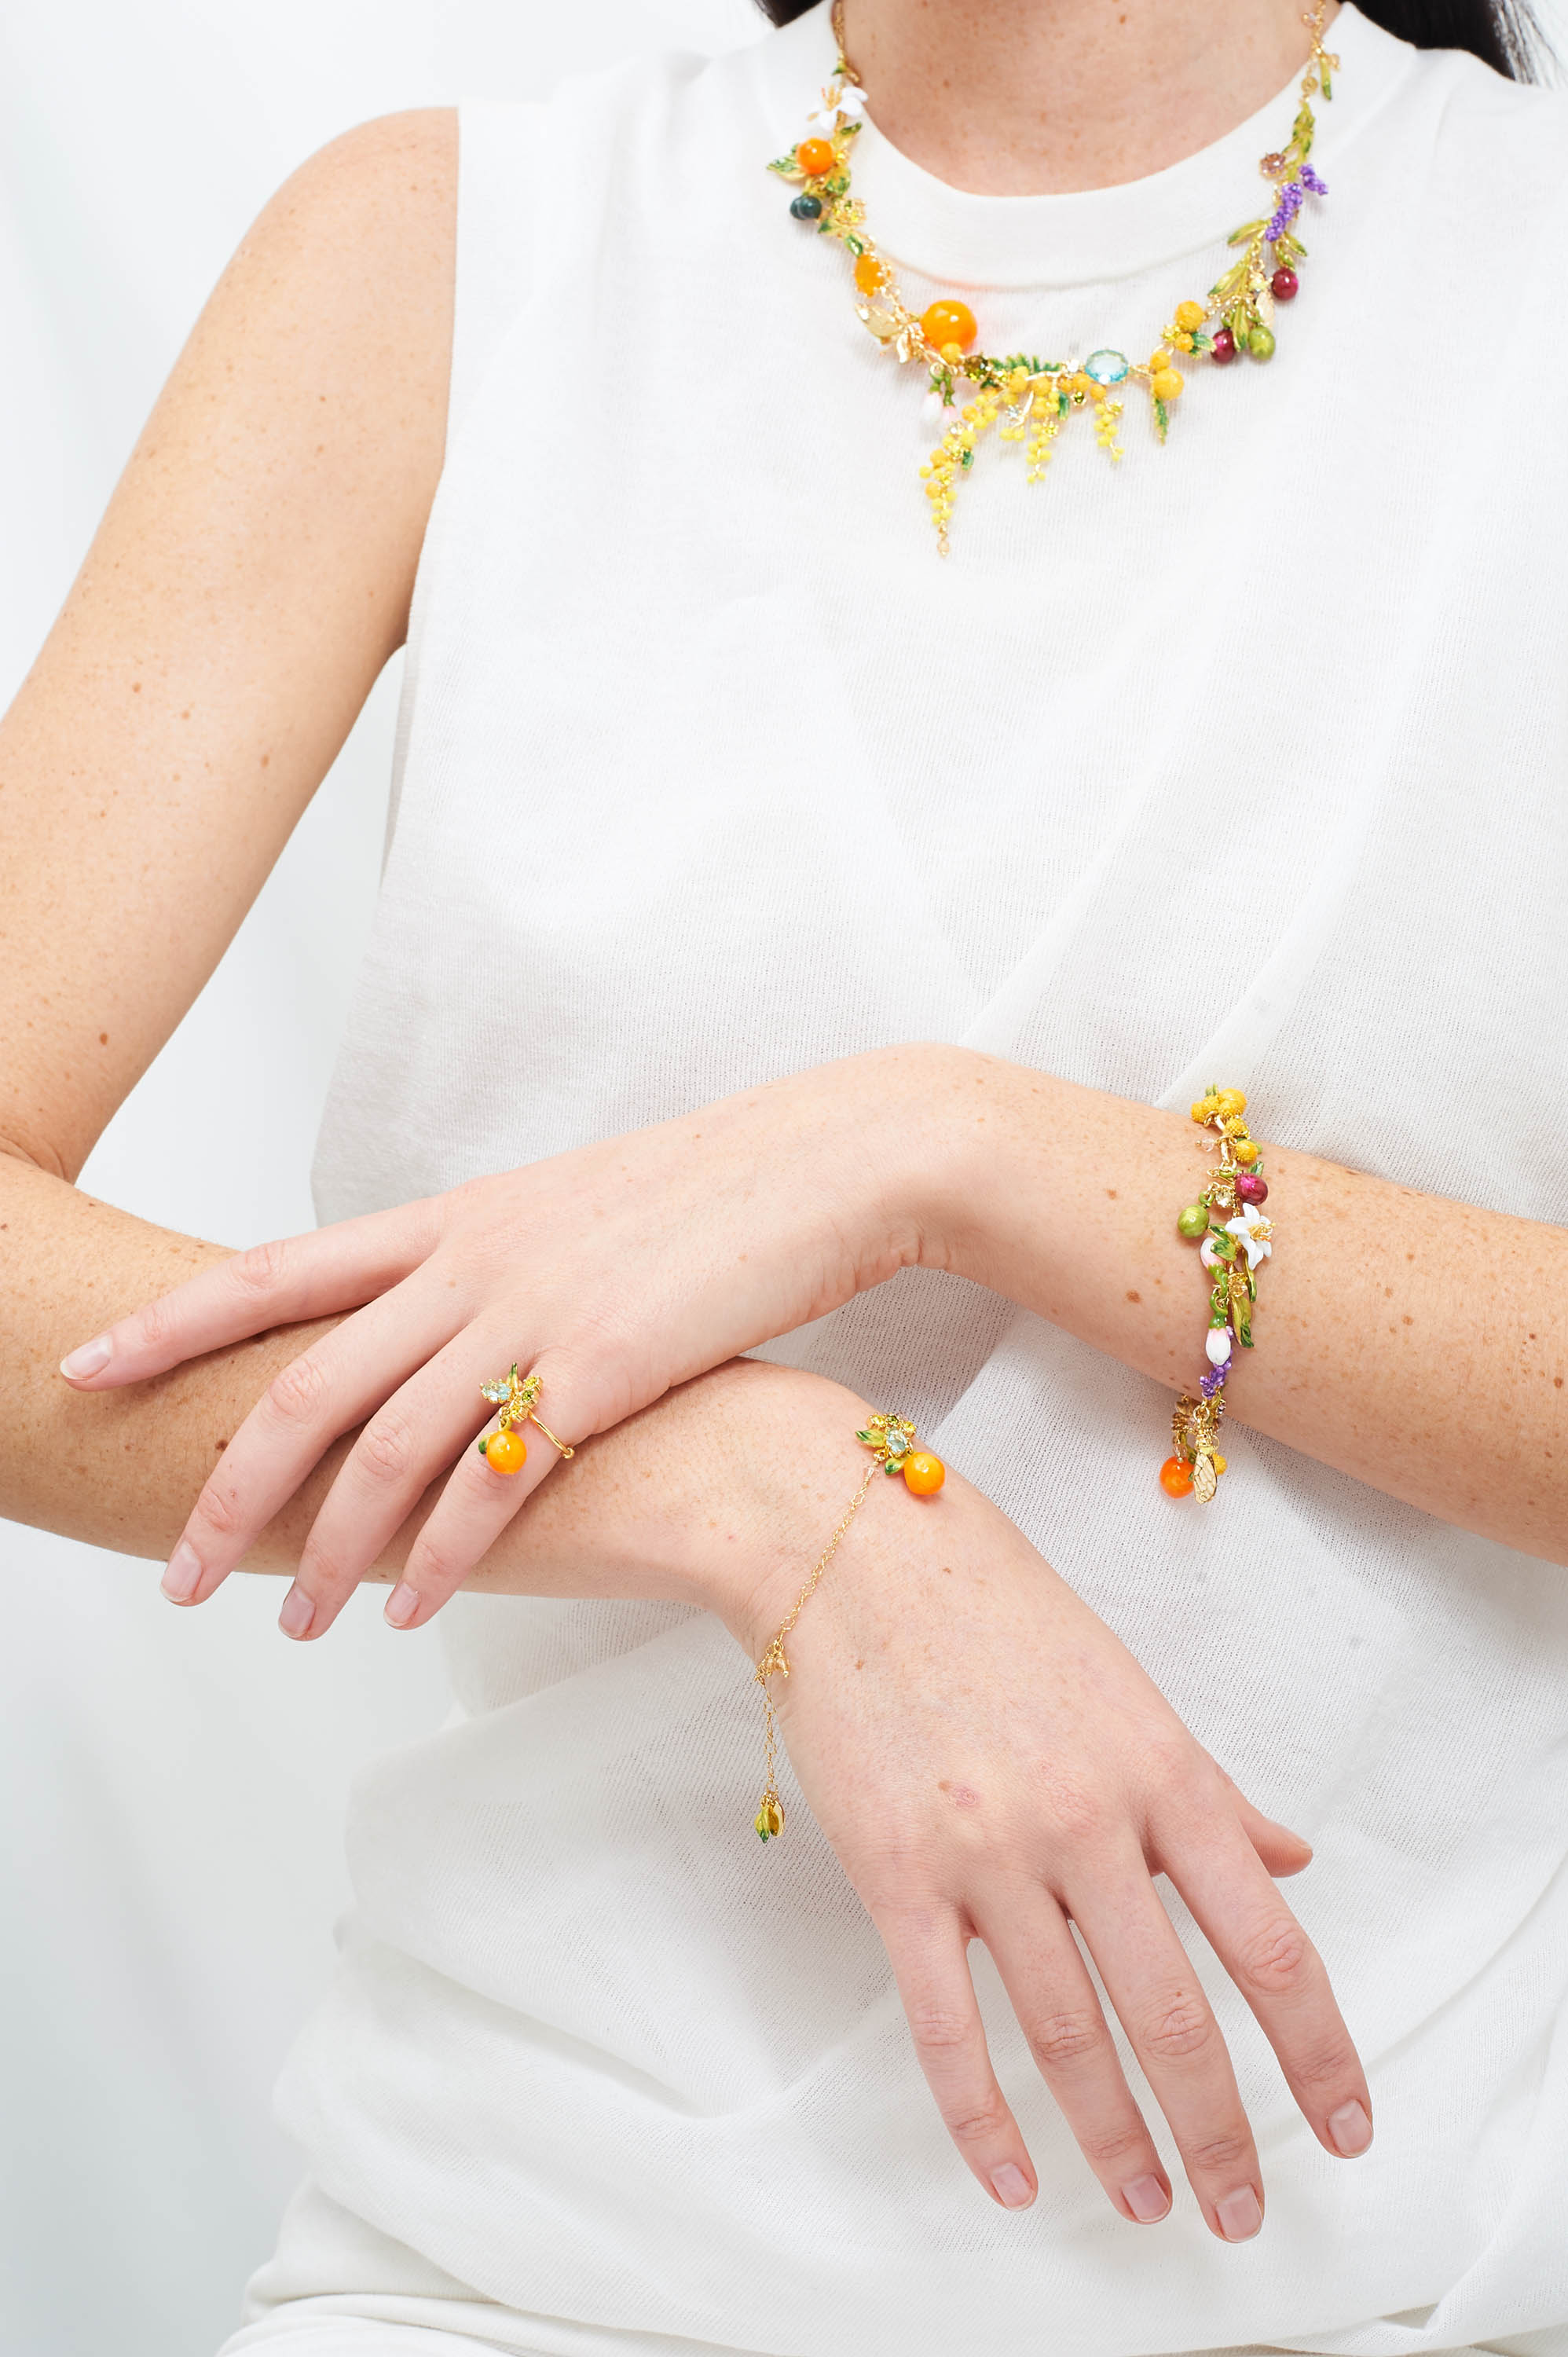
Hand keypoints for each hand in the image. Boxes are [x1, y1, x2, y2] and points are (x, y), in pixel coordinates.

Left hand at [57, 1049, 944, 1635]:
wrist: (821, 1163)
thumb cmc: (702, 1195)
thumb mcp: (564, 1212)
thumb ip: (482, 1265)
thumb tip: (430, 1328)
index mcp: (449, 1219)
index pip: (274, 1271)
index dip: (171, 1323)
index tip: (89, 1366)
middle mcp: (468, 1261)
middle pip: (304, 1386)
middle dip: (227, 1489)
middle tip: (179, 1576)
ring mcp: (532, 1311)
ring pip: (385, 1449)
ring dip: (330, 1552)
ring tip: (301, 1625)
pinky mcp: (605, 1368)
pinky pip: (494, 1484)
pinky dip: (442, 1556)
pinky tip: (414, 1609)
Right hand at [709, 1379, 1372, 2242]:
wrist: (848, 1550)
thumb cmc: (992, 1606)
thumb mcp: (1128, 1689)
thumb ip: (1211, 1790)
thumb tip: (1291, 1861)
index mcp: (1159, 1772)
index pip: (1267, 1941)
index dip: (1315, 2051)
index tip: (1343, 2125)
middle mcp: (1086, 1820)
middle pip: (1176, 2014)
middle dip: (1218, 2132)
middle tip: (1237, 2210)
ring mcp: (986, 1851)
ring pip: (1068, 2033)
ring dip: (1115, 2142)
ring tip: (1147, 2206)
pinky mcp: (892, 1872)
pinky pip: (945, 2022)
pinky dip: (980, 2117)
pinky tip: (1013, 2177)